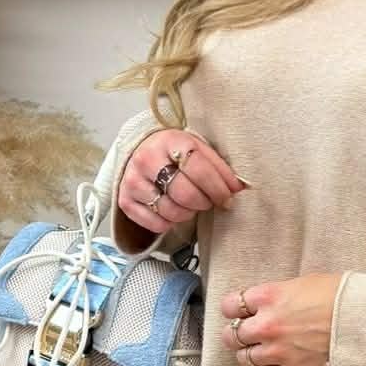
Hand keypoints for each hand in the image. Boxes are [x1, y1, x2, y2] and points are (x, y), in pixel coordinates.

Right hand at [117, 128, 248, 236]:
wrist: (142, 151)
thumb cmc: (176, 153)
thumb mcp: (198, 149)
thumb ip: (219, 167)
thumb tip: (239, 189)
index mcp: (170, 141)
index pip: (199, 169)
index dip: (218, 188)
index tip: (228, 197)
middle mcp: (147, 158)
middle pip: (185, 194)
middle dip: (204, 203)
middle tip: (209, 202)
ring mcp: (133, 180)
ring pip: (170, 211)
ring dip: (188, 214)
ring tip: (191, 205)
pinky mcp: (125, 200)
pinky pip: (155, 223)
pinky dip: (169, 223)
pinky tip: (173, 211)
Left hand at [218, 272, 344, 365]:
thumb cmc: (344, 297)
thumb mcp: (306, 282)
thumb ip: (280, 294)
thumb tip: (270, 302)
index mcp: (270, 296)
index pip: (230, 305)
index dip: (233, 309)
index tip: (238, 312)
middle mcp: (267, 324)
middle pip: (232, 335)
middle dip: (237, 334)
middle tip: (244, 334)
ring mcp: (277, 351)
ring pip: (244, 358)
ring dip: (252, 353)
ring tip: (263, 350)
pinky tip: (277, 364)